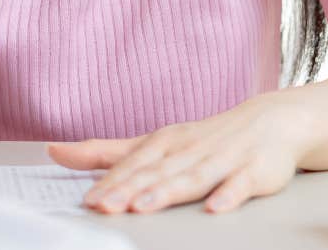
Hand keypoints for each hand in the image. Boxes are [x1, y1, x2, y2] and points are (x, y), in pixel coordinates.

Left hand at [45, 93, 308, 214]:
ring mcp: (222, 159)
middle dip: (129, 189)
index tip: (87, 201)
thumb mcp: (155, 142)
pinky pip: (241, 184)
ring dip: (168, 191)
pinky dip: (229, 194)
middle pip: (157, 172)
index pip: (133, 164)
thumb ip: (107, 151)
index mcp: (165, 142)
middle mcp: (189, 149)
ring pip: (192, 178)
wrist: (270, 121)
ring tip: (145, 206)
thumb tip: (56, 151)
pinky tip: (216, 207)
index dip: (110, 182)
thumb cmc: (206, 137)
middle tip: (103, 206)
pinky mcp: (254, 171)